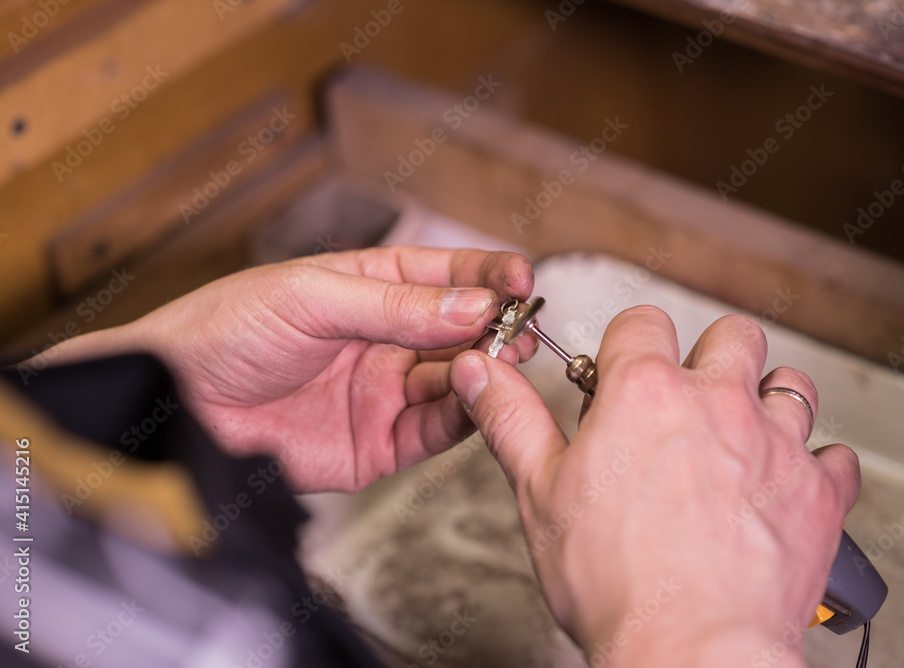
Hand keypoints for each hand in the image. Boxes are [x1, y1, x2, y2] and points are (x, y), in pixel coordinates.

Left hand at [43, 247, 534, 491]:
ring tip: (503, 364)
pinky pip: (435, 431)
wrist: (174, 407)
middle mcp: (386, 339)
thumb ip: (394, 306)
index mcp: (371, 287)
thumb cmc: (224, 332)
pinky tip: (474, 402)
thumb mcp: (311, 298)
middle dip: (497, 328)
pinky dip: (462, 418)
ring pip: (456, 381)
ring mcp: (386, 392)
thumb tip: (472, 304)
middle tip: (522, 329)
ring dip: (484, 372)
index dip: (488, 277)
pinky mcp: (379, 444)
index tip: (523, 280)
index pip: (446, 276)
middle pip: (462, 331)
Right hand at [449, 307, 860, 666]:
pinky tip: (786, 484)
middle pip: (732, 335)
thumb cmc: (615, 584)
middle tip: (689, 397)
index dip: (628, 345)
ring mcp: (776, 445)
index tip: (622, 372)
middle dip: (710, 356)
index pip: (643, 323)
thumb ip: (511, 418)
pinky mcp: (819, 493)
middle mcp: (718, 404)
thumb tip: (481, 371)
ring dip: (768, 400)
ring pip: (791, 384)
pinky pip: (836, 456)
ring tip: (743, 433)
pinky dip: (815, 465)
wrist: (692, 652)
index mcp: (646, 395)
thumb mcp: (539, 491)